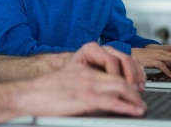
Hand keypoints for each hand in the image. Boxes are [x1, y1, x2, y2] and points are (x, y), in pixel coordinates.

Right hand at [19, 60, 145, 117]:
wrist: (29, 94)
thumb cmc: (47, 87)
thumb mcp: (70, 72)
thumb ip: (87, 73)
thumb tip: (104, 84)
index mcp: (85, 59)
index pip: (116, 58)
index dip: (131, 69)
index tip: (137, 79)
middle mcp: (89, 69)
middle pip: (122, 71)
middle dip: (136, 82)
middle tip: (141, 93)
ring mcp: (88, 83)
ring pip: (121, 85)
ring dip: (135, 96)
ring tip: (141, 105)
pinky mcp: (86, 98)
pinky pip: (112, 101)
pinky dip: (127, 106)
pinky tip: (134, 111)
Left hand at [68, 42, 145, 90]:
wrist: (63, 79)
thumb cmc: (67, 80)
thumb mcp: (73, 78)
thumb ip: (88, 80)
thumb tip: (102, 88)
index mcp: (90, 50)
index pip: (110, 60)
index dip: (117, 75)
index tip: (119, 89)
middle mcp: (102, 49)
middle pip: (123, 59)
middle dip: (130, 77)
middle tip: (133, 92)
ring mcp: (111, 53)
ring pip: (130, 60)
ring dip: (136, 76)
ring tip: (138, 90)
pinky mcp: (117, 60)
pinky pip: (132, 63)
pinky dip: (138, 73)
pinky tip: (140, 84)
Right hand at [133, 44, 170, 76]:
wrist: (133, 54)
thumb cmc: (146, 58)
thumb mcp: (159, 59)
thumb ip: (168, 63)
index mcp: (167, 52)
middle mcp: (164, 52)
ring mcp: (158, 55)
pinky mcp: (152, 60)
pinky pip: (161, 64)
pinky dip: (167, 70)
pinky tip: (170, 75)